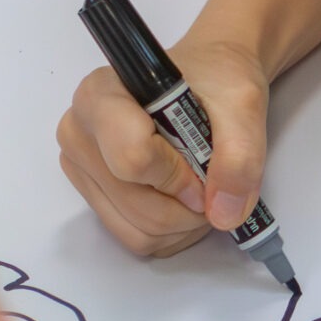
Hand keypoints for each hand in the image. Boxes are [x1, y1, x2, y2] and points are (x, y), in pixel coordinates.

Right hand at [57, 36, 271, 256]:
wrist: (207, 82)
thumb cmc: (216, 83)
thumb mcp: (242, 106)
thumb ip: (239, 156)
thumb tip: (224, 214)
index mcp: (100, 96)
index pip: (132, 158)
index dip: (178, 175)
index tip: (203, 165)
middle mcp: (79, 133)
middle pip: (137, 204)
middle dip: (187, 206)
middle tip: (213, 183)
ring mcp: (82, 170)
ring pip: (137, 230)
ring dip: (182, 224)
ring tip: (204, 191)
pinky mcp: (94, 198)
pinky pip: (135, 239)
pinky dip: (171, 233)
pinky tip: (186, 202)